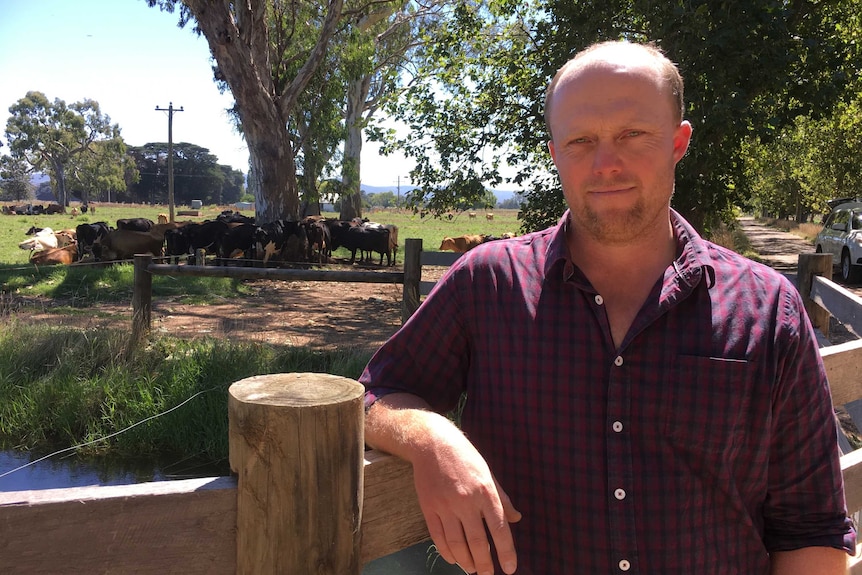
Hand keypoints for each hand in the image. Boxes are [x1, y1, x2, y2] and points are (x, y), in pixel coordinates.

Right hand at [411, 428, 521, 574]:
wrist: (432, 443)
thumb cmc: (464, 457)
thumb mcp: (488, 473)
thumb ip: (502, 498)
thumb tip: (516, 519)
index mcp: (485, 491)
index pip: (500, 529)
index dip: (506, 552)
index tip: (509, 569)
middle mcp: (466, 501)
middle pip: (478, 542)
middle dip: (485, 564)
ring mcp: (445, 505)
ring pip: (457, 543)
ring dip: (466, 562)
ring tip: (472, 569)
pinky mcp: (428, 507)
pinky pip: (438, 537)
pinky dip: (446, 552)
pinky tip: (454, 559)